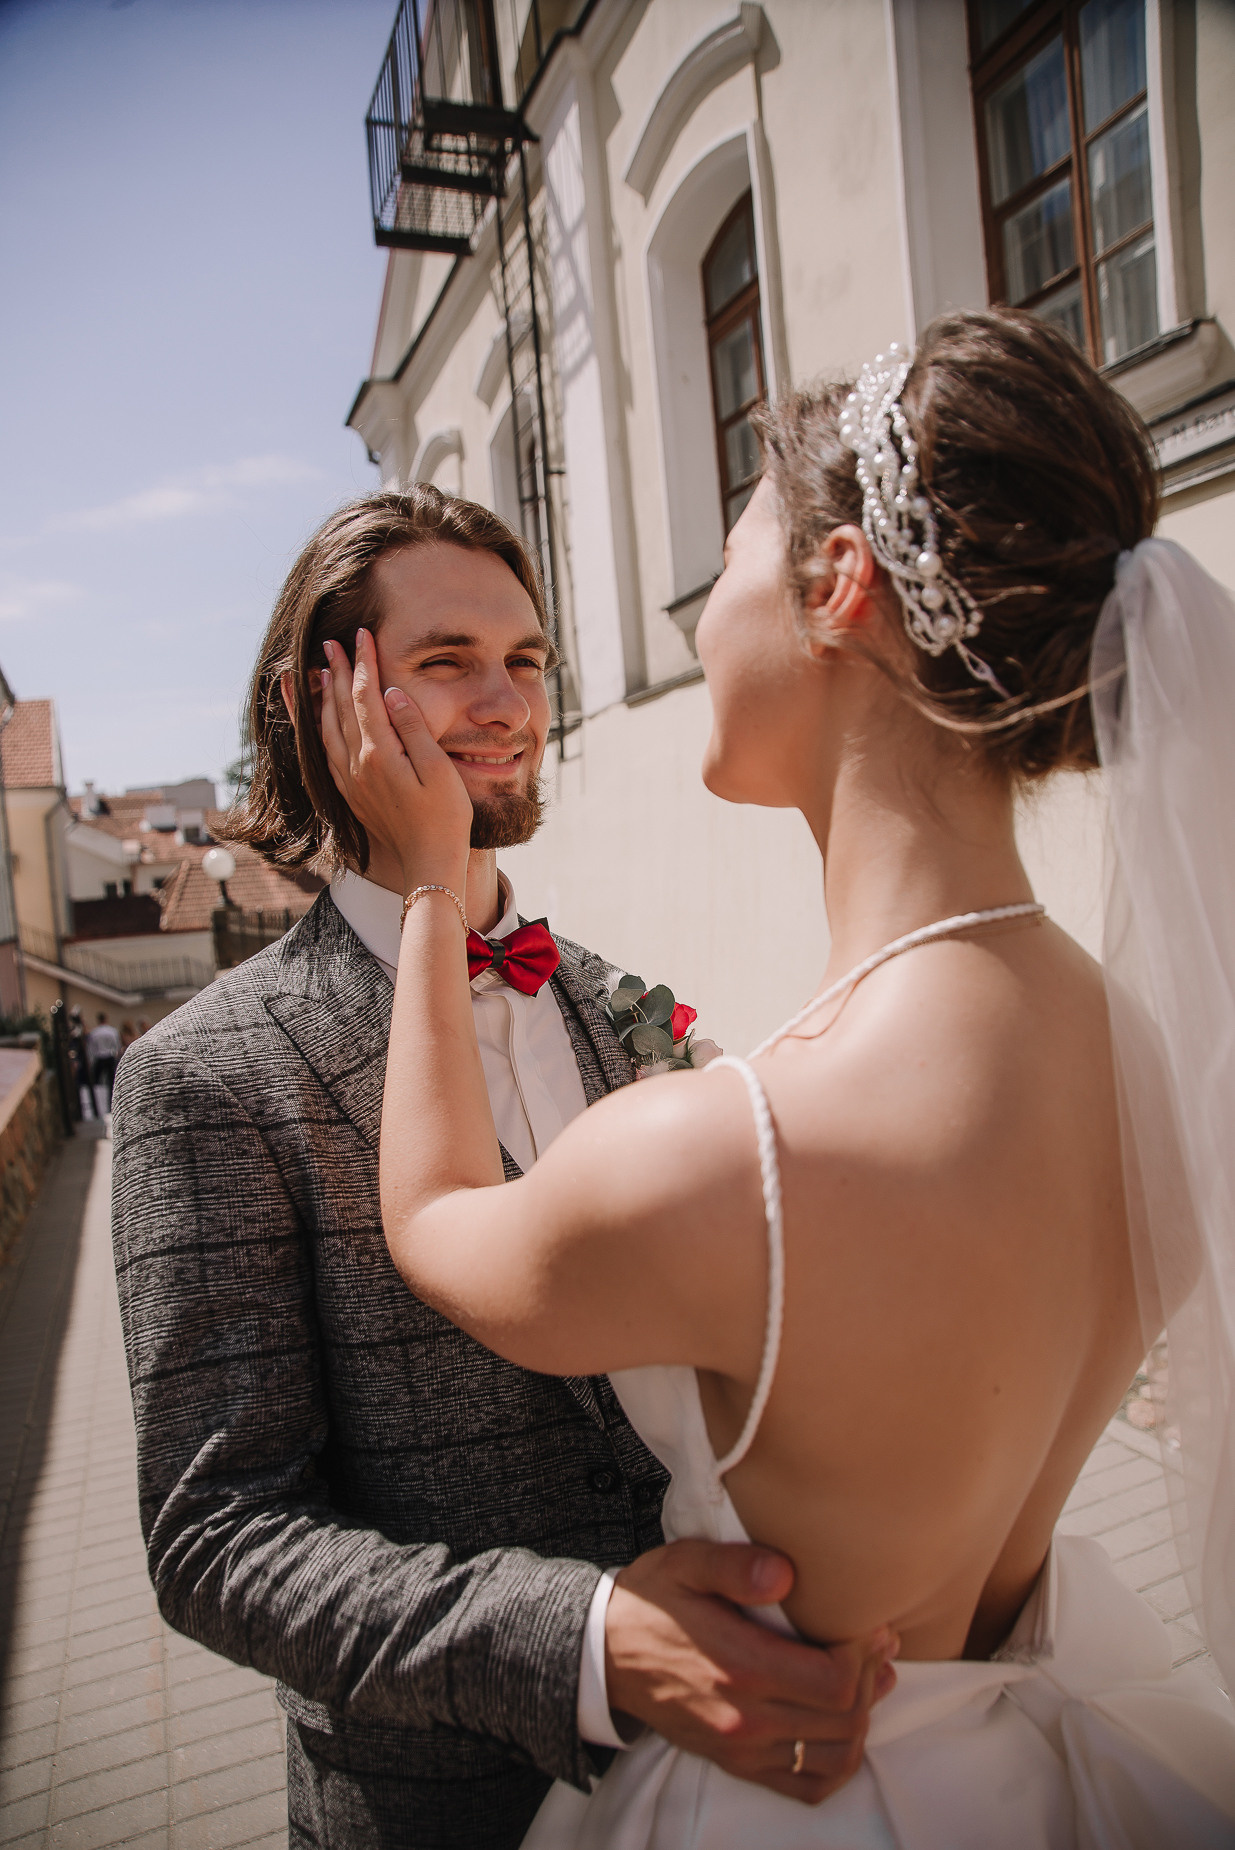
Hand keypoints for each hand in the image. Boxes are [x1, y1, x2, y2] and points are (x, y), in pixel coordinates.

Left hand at [320, 628, 471, 892]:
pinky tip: (318, 721)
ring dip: (321, 698)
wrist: (428, 864)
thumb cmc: (445, 818)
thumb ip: (412, 728)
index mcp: (379, 754)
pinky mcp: (350, 795)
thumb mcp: (439, 769)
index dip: (363, 663)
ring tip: (317, 672)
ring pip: (325, 729)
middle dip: (337, 671)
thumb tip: (390, 694)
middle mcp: (357, 765)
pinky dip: (317, 729)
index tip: (361, 635)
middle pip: (340, 707)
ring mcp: (350, 781)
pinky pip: (324, 753)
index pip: (366, 696)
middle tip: (330, 642)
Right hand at [604, 1541, 895, 1805]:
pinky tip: (841, 1725)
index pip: (833, 1682)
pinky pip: (806, 1786)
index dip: (864, 1654)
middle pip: (843, 1720)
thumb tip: (785, 1574)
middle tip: (876, 1644)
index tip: (868, 1624)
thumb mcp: (685, 1563)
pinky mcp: (735, 1763)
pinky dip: (836, 1762)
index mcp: (738, 1666)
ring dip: (861, 1720)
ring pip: (833, 1757)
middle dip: (870, 1680)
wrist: (603, 1654)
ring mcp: (740, 1749)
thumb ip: (735, 1565)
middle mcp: (744, 1719)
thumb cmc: (651, 1601)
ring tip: (867, 1679)